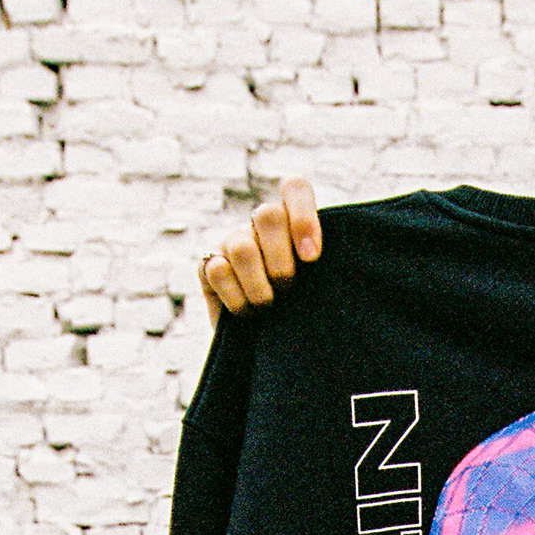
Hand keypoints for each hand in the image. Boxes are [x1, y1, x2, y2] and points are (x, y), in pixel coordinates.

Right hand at [199, 177, 322, 323]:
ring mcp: (232, 242)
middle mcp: (260, 226)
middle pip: (267, 215)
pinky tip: (246, 313)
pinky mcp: (206, 265)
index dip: (302, 216)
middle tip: (289, 289)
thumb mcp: (321, 289)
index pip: (294, 188)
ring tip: (268, 306)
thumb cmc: (302, 315)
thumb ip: (328, 267)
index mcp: (293, 221)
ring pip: (242, 248)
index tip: (311, 258)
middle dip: (281, 260)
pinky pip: (218, 271)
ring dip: (259, 286)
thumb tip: (317, 259)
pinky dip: (237, 299)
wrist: (266, 347)